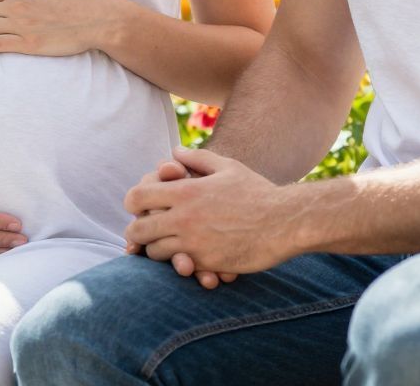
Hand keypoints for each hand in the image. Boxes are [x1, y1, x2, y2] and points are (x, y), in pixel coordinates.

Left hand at [125, 149, 291, 279]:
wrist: (285, 222)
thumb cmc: (257, 192)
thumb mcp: (227, 167)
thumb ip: (197, 159)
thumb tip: (174, 152)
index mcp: (186, 191)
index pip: (137, 197)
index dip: (134, 202)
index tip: (141, 206)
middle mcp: (184, 217)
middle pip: (138, 229)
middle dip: (137, 231)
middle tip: (147, 231)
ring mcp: (194, 243)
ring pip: (154, 252)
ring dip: (157, 249)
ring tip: (168, 245)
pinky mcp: (207, 263)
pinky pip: (179, 268)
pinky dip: (180, 264)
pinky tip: (187, 258)